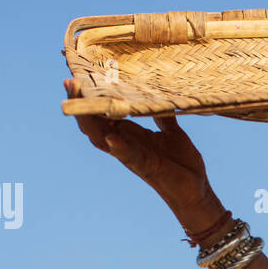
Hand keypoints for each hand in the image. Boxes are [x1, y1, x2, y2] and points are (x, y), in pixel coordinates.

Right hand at [63, 79, 227, 237]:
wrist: (197, 191)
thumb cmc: (182, 163)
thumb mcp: (172, 132)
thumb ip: (162, 115)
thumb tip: (158, 94)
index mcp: (130, 133)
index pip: (102, 113)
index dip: (89, 97)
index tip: (77, 77)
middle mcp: (125, 143)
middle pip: (93, 124)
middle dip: (80, 105)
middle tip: (70, 82)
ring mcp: (132, 156)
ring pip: (102, 139)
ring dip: (90, 122)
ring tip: (80, 103)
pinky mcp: (146, 167)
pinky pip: (129, 157)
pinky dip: (120, 148)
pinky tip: (112, 138)